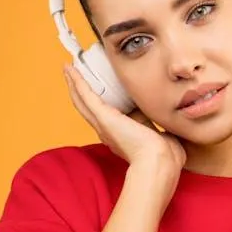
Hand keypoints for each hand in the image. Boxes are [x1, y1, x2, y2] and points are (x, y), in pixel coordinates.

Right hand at [63, 64, 186, 174]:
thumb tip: (155, 110)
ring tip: (68, 69)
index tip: (95, 89)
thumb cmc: (164, 155)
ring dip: (73, 84)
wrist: (160, 161)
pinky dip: (77, 82)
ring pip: (82, 101)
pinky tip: (71, 69)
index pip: (104, 115)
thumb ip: (154, 122)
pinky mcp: (103, 117)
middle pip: (86, 107)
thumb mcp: (159, 133)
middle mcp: (107, 131)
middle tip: (71, 74)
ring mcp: (103, 124)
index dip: (96, 102)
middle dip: (79, 90)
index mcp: (119, 135)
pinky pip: (86, 96)